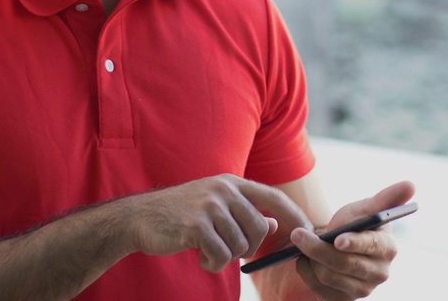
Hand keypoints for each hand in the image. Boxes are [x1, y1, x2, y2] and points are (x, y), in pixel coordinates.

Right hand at [124, 174, 311, 272]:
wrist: (140, 218)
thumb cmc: (181, 214)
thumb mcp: (216, 207)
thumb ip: (245, 213)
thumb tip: (275, 224)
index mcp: (232, 183)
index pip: (274, 197)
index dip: (294, 215)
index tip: (307, 231)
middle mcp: (224, 189)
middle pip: (259, 229)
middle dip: (247, 249)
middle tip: (227, 250)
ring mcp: (209, 205)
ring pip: (240, 245)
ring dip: (225, 257)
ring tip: (207, 250)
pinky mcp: (195, 224)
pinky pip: (220, 255)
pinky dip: (212, 263)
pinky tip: (199, 256)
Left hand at [290, 180, 415, 299]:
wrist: (340, 245)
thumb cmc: (356, 223)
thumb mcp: (367, 208)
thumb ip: (388, 197)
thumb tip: (411, 184)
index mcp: (388, 247)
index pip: (371, 246)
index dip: (355, 243)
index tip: (337, 239)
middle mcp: (380, 273)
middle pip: (345, 264)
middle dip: (318, 248)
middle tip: (297, 234)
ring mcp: (363, 290)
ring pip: (328, 276)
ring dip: (310, 258)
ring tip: (302, 243)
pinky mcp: (345, 300)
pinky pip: (319, 289)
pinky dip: (307, 272)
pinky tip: (306, 259)